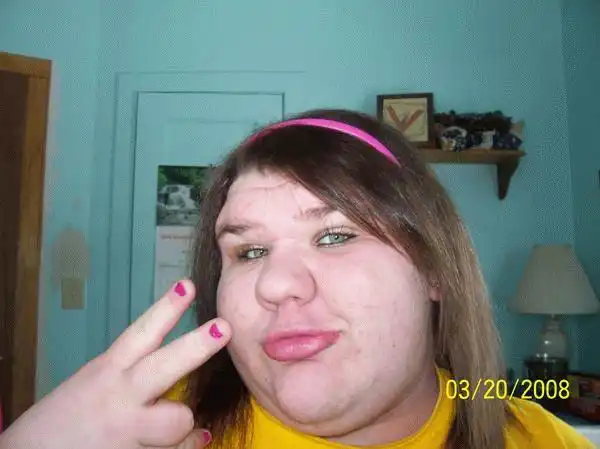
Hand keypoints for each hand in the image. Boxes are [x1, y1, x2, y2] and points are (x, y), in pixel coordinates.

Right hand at [0, 280, 229, 448]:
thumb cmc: (65, 421)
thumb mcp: (94, 385)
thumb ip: (132, 377)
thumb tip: (174, 375)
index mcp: (108, 371)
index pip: (141, 333)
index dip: (166, 308)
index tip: (187, 285)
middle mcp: (118, 397)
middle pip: (164, 367)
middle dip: (197, 346)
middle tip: (225, 327)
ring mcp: (125, 431)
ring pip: (177, 420)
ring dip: (183, 424)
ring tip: (180, 429)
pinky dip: (184, 448)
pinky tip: (193, 443)